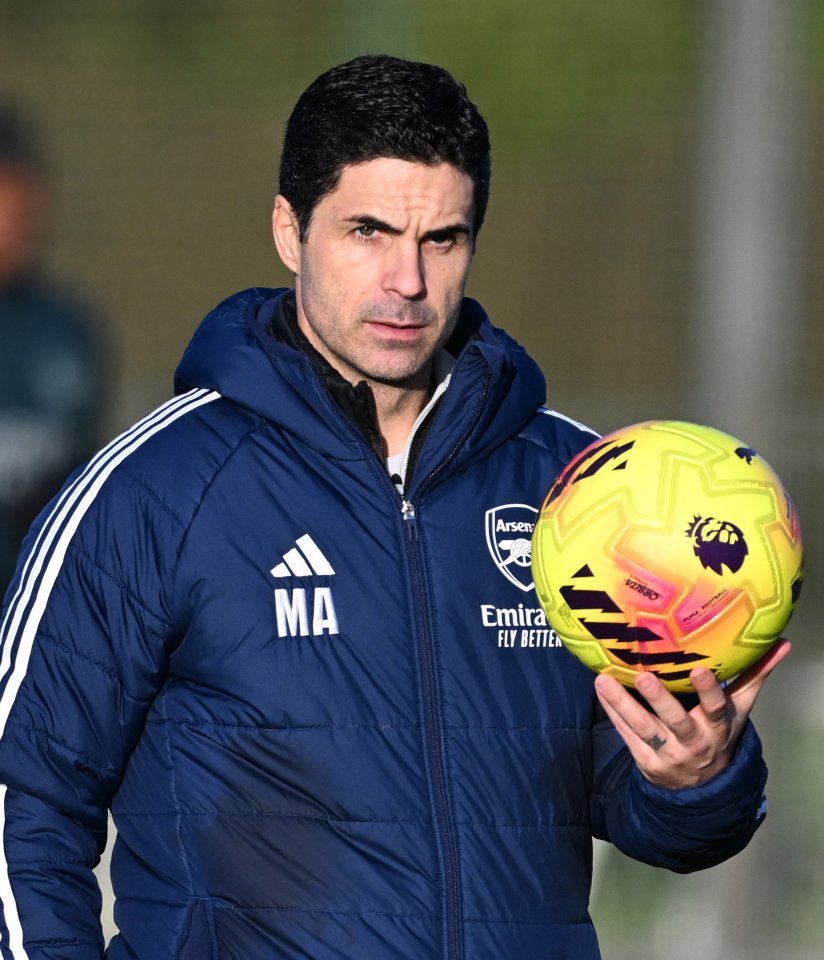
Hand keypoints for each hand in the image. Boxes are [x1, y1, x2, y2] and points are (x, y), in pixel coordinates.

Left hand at [593, 638, 790, 789]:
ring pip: (644, 728)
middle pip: (675, 721)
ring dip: (622, 704)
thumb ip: (754, 676)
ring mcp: (668, 754)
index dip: (708, 692)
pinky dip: (613, 713)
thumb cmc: (718, 732)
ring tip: (604, 680)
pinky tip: (600, 690)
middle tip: (643, 676)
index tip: (699, 670)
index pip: (716, 709)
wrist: (701, 785)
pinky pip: (627, 735)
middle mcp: (693, 742)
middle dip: (659, 700)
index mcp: (717, 727)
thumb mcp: (739, 710)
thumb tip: (781, 643)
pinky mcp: (646, 761)